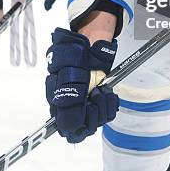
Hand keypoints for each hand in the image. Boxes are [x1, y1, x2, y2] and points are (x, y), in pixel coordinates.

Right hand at [45, 27, 118, 142]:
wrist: (93, 41)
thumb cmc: (76, 52)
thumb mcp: (68, 72)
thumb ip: (68, 98)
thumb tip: (69, 125)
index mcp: (58, 101)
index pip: (66, 129)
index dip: (79, 125)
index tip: (87, 110)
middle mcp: (72, 105)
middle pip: (85, 128)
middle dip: (95, 112)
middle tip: (95, 93)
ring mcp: (86, 103)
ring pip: (98, 121)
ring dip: (103, 104)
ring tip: (101, 88)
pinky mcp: (99, 99)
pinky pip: (108, 112)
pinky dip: (111, 102)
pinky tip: (108, 91)